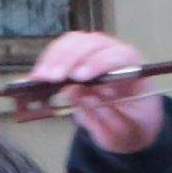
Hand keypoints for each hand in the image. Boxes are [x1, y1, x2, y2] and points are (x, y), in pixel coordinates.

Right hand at [25, 26, 165, 157]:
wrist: (129, 125)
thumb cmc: (132, 126)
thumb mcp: (125, 131)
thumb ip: (106, 115)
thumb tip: (78, 94)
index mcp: (135, 69)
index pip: (118, 55)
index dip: (97, 63)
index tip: (78, 78)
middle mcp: (115, 53)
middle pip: (92, 43)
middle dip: (69, 58)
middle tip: (50, 78)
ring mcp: (96, 52)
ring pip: (73, 42)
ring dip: (54, 57)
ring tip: (39, 78)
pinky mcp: (78, 57)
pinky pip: (61, 50)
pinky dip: (47, 61)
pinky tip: (36, 76)